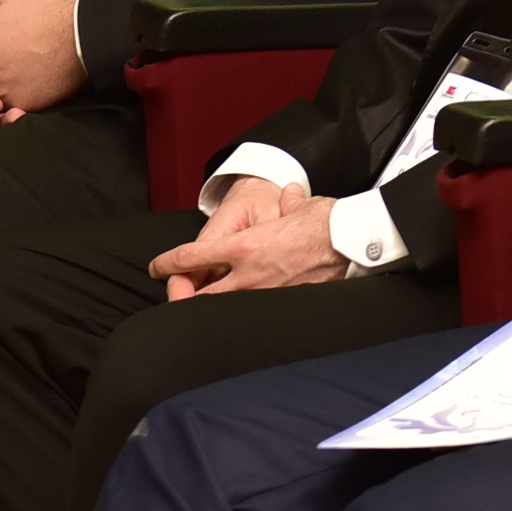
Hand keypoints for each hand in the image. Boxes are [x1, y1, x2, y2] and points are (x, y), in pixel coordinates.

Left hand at [152, 183, 349, 296]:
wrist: (352, 243)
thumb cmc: (327, 222)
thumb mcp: (300, 204)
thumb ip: (288, 203)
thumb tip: (291, 194)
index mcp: (243, 246)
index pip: (191, 257)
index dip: (168, 264)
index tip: (159, 267)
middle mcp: (246, 275)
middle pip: (197, 297)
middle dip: (181, 296)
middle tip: (180, 291)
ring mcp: (262, 295)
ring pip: (219, 311)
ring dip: (206, 309)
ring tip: (204, 306)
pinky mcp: (280, 306)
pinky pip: (248, 315)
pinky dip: (236, 316)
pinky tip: (237, 315)